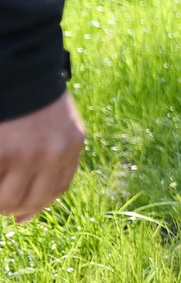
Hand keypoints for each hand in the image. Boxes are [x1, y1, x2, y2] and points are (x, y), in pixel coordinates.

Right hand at [0, 92, 82, 221]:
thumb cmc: (33, 91)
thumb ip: (55, 149)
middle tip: (1, 205)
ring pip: (8, 199)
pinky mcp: (2, 153)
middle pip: (33, 200)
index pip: (57, 188)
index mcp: (72, 144)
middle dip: (13, 208)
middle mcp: (54, 153)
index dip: (37, 206)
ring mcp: (27, 154)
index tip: (21, 216)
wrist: (20, 66)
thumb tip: (33, 195)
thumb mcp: (58, 119)